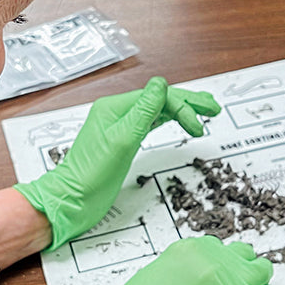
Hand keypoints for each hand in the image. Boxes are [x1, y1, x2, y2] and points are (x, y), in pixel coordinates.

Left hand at [13, 76, 219, 249]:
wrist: (71, 200)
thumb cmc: (91, 175)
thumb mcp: (122, 141)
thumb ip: (144, 111)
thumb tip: (161, 84)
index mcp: (115, 108)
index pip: (158, 97)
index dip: (183, 108)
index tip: (200, 128)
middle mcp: (117, 113)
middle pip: (159, 100)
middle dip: (188, 102)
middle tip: (213, 107)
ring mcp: (119, 127)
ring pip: (156, 111)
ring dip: (181, 110)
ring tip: (204, 112)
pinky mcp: (121, 141)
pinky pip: (149, 123)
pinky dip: (168, 120)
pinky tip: (178, 121)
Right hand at [58, 236, 276, 284]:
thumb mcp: (156, 275)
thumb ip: (184, 271)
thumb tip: (198, 279)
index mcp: (191, 249)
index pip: (220, 248)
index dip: (220, 263)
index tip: (219, 274)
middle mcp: (213, 261)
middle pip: (244, 255)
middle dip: (240, 268)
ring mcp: (230, 284)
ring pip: (261, 270)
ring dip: (254, 281)